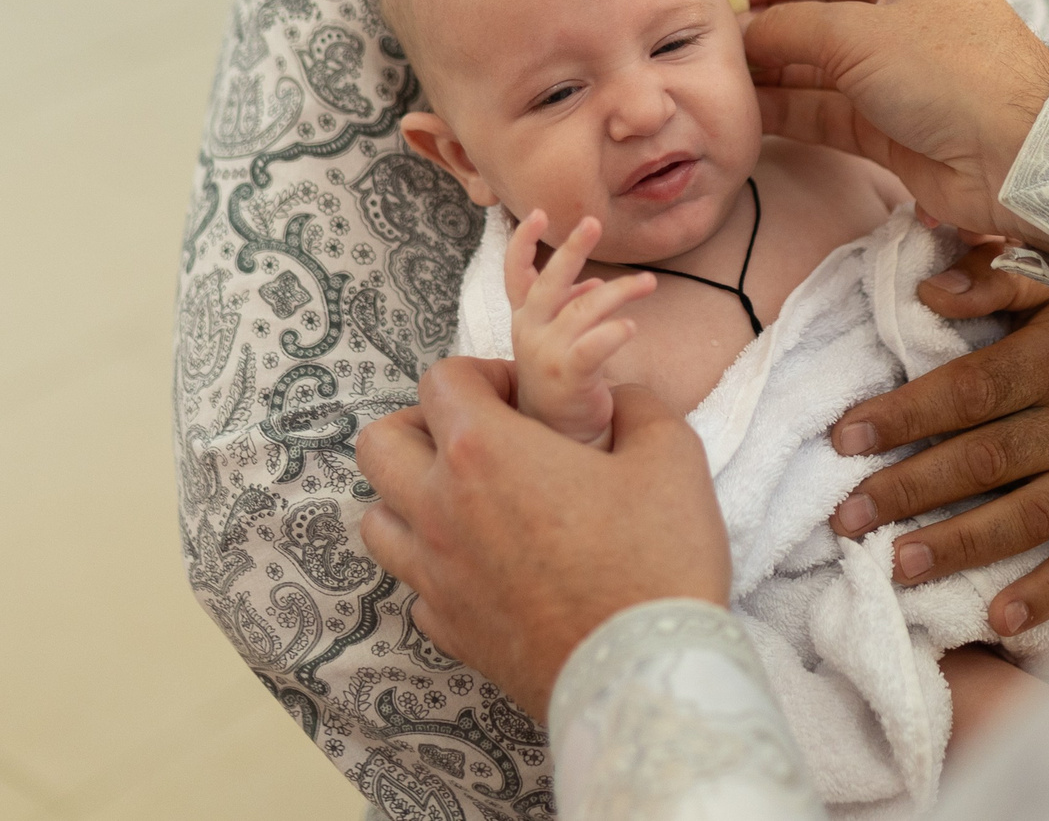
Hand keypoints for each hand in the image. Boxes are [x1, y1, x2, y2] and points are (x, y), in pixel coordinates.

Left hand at [357, 357, 728, 719]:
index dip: (483, 373)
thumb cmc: (656, 561)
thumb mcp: (672, 456)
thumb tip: (619, 400)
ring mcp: (436, 577)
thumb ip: (638, 406)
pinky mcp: (448, 630)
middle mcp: (440, 510)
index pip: (440, 380)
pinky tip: (487, 566)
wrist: (641, 676)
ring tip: (470, 501)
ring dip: (410, 497)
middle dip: (423, 425)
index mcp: (484, 453)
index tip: (524, 395)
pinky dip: (438, 567)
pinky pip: (414, 585)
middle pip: (379, 444)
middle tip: (481, 439)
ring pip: (376, 518)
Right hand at [505, 209, 652, 447]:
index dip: (523, 243)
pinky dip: (612, 333)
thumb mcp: (558, 338)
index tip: (537, 213)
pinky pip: (592, 347)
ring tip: (649, 282)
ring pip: (582, 310)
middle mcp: (530, 332)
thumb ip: (570, 307)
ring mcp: (546, 354)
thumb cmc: (561, 377)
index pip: (516, 274)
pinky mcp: (568, 377)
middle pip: (549, 283)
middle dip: (571, 250)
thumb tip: (595, 282)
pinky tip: (631, 327)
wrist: (558, 431)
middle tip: (593, 222)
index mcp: (526, 318)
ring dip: (618, 291)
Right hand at [715, 0, 1048, 242]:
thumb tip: (740, 32)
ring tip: (718, 80)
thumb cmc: (958, 74)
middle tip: (710, 42)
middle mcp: (902, 12)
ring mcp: (896, 71)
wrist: (1023, 158)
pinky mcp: (890, 125)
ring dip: (768, 71)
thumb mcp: (862, 34)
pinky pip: (825, 109)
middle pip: (814, 7)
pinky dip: (787, 109)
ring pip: (815, 64)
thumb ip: (790, 28)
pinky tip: (747, 112)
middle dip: (763, 23)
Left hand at [826, 293, 1048, 635]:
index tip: (842, 438)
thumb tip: (927, 288)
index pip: (964, 392)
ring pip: (1025, 516)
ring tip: (897, 566)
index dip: (901, 416)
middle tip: (845, 518)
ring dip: (958, 545)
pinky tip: (998, 617)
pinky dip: (1048, 594)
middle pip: (982, 460)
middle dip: (907, 490)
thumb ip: (998, 280)